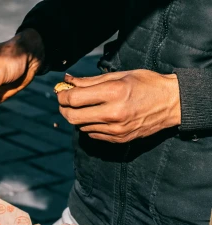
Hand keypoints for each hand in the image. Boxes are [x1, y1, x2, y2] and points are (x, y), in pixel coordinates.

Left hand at [57, 70, 180, 142]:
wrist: (172, 103)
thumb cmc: (146, 84)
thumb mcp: (120, 76)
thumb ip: (90, 81)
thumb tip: (67, 81)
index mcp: (114, 93)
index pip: (74, 99)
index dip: (62, 96)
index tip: (61, 92)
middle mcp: (113, 114)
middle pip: (72, 116)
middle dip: (64, 108)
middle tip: (65, 101)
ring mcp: (115, 130)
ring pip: (81, 126)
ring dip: (77, 116)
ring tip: (83, 106)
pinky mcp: (118, 139)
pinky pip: (92, 134)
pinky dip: (88, 125)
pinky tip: (96, 116)